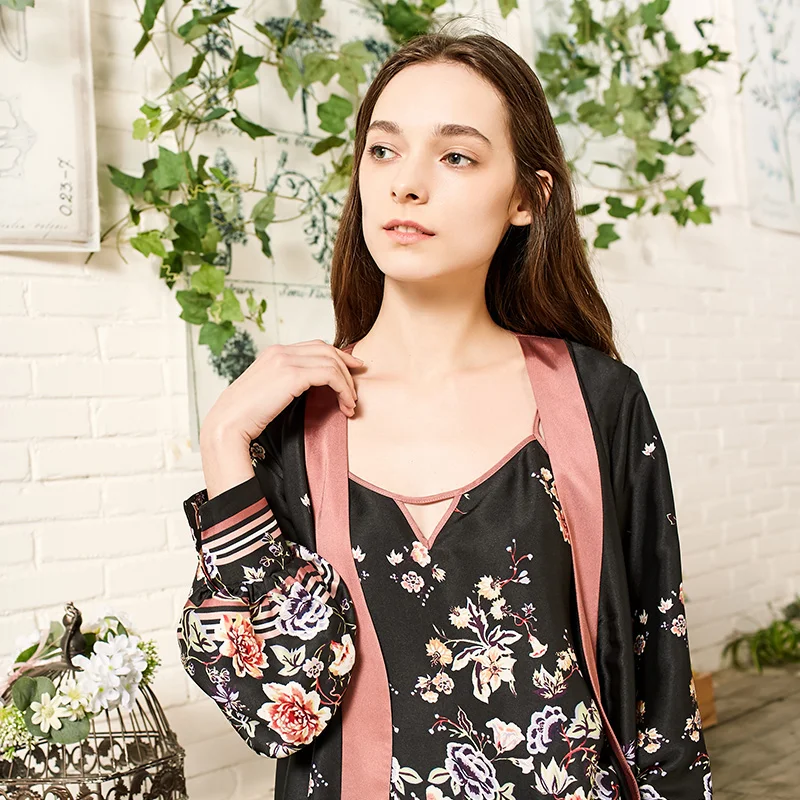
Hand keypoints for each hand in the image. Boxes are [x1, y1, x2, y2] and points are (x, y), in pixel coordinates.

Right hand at [201, 339, 362, 446]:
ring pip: (332, 362)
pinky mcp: (292, 375)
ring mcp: (285, 360)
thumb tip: (308, 389)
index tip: (353, 369)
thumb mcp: (268, 392)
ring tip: (350, 405)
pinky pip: (330, 375)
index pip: (315, 346)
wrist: (228, 423)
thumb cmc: (246, 416)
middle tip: (356, 389)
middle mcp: (280, 351)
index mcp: (274, 353)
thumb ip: (286, 384)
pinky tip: (344, 405)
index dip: (338, 356)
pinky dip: (343, 389)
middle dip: (347, 367)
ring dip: (347, 384)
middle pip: (327, 350)